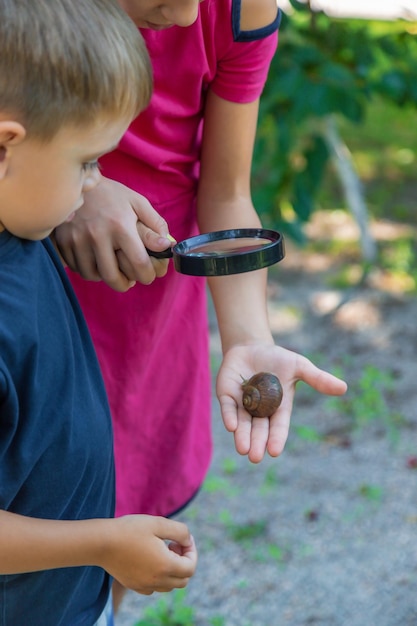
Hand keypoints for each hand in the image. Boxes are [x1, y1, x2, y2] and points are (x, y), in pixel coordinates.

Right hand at [54, 177, 172, 291]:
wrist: (76, 179)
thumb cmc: (112, 194)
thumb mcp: (137, 202)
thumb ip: (155, 224)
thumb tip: (167, 245)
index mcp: (121, 226)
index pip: (138, 264)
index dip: (147, 276)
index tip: (148, 276)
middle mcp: (98, 235)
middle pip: (113, 277)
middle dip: (125, 285)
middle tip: (130, 281)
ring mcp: (78, 240)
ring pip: (93, 275)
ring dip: (105, 278)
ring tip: (113, 270)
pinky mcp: (64, 242)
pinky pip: (77, 268)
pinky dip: (88, 270)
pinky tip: (96, 262)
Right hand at [100, 515, 196, 594]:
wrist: (101, 542)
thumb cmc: (130, 529)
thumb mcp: (159, 523)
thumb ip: (180, 531)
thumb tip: (188, 540)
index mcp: (165, 566)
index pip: (191, 568)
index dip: (192, 552)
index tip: (183, 539)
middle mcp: (156, 581)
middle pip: (183, 580)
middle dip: (184, 562)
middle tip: (173, 545)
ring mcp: (143, 585)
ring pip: (168, 586)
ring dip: (172, 571)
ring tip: (161, 551)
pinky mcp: (133, 585)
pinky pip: (153, 588)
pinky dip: (158, 578)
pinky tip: (149, 560)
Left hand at [216, 343, 346, 462]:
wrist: (252, 346)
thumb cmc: (278, 359)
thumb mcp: (299, 366)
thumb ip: (318, 379)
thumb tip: (344, 387)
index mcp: (278, 407)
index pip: (278, 426)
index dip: (276, 438)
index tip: (275, 451)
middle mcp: (259, 410)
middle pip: (258, 429)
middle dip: (257, 442)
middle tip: (255, 457)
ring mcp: (242, 403)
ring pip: (242, 423)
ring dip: (242, 436)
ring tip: (243, 449)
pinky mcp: (227, 395)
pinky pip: (228, 407)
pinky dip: (229, 416)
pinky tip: (231, 426)